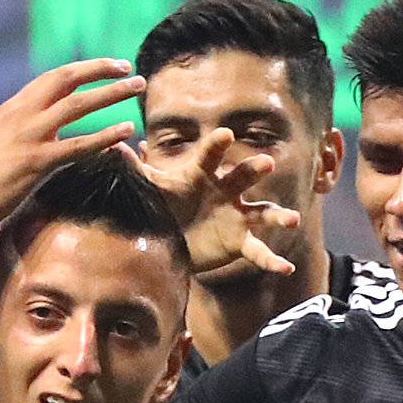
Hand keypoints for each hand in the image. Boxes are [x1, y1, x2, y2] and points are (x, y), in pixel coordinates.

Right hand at [0, 59, 146, 235]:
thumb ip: (13, 134)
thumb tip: (28, 136)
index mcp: (12, 108)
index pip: (51, 78)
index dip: (81, 69)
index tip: (104, 66)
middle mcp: (22, 114)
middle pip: (68, 78)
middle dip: (101, 69)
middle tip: (129, 68)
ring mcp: (30, 136)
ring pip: (79, 105)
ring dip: (112, 93)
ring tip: (139, 88)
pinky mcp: (37, 162)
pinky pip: (79, 145)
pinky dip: (105, 135)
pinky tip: (126, 131)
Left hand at [134, 126, 299, 277]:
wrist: (173, 239)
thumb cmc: (165, 205)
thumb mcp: (151, 188)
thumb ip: (136, 170)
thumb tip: (111, 147)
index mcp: (203, 174)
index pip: (211, 156)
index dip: (217, 146)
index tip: (225, 134)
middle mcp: (226, 191)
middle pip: (243, 176)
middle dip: (255, 170)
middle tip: (266, 164)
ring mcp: (237, 216)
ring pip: (262, 213)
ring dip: (278, 216)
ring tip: (292, 220)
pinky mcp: (240, 242)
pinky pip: (259, 251)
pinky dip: (273, 260)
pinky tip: (287, 268)